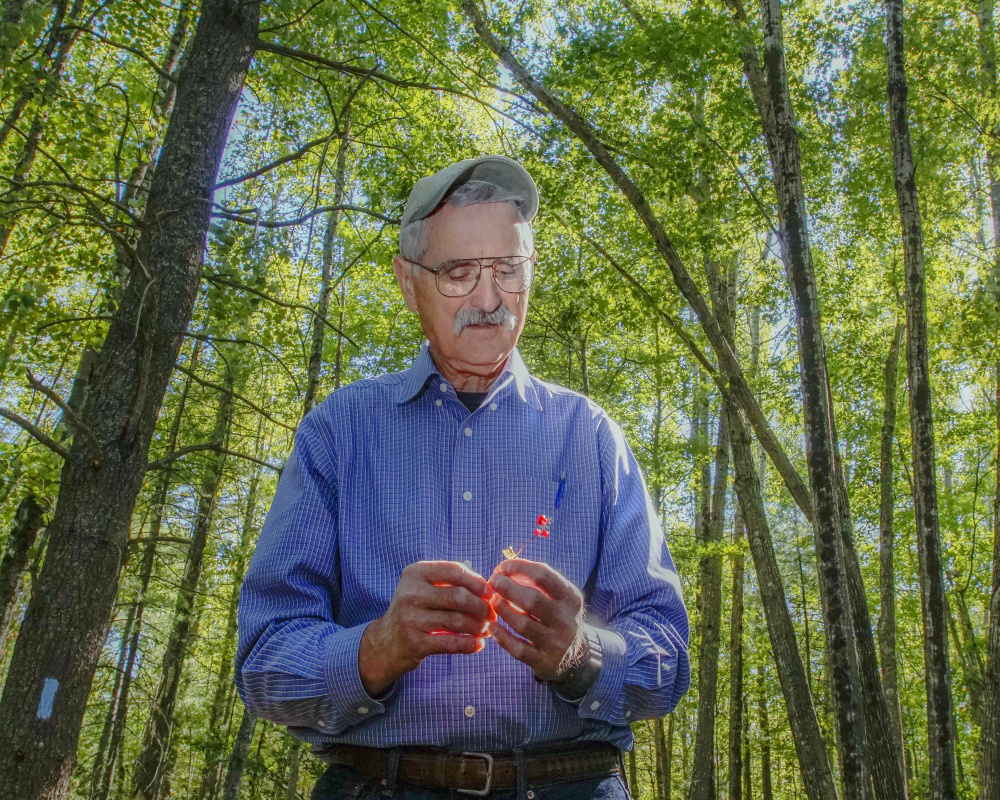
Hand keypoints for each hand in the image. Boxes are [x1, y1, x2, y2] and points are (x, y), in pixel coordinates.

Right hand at [358, 561, 495, 695]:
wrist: (387, 642)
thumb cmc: (416, 610)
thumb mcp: (425, 588)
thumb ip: (452, 582)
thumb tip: (488, 589)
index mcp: (415, 573)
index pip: (454, 571)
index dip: (476, 582)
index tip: (489, 593)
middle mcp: (410, 593)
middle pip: (458, 596)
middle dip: (480, 606)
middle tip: (491, 614)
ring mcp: (411, 618)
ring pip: (457, 621)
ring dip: (477, 626)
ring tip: (485, 629)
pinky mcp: (415, 642)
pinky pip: (451, 643)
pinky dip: (469, 644)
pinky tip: (478, 644)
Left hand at [488, 558, 584, 681]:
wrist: (576, 656)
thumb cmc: (558, 617)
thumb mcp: (559, 598)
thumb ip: (538, 582)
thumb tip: (506, 568)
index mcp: (571, 599)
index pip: (544, 576)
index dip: (520, 568)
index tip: (503, 567)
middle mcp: (565, 620)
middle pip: (532, 600)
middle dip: (507, 587)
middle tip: (493, 581)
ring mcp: (555, 643)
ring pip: (523, 624)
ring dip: (502, 609)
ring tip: (493, 601)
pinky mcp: (543, 661)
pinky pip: (517, 648)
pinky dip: (501, 636)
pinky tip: (492, 625)